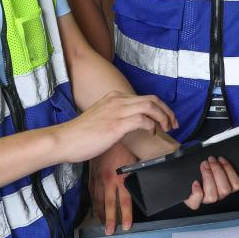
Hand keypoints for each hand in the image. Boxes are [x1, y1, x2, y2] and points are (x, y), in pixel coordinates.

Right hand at [53, 91, 176, 163]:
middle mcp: (117, 100)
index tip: (167, 119)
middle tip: (174, 124)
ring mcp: (117, 111)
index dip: (161, 108)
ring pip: (150, 106)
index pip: (145, 97)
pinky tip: (151, 133)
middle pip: (152, 99)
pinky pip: (143, 119)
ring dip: (163, 118)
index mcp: (114, 97)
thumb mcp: (102, 119)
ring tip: (167, 129)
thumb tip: (133, 126)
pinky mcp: (116, 124)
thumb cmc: (80, 134)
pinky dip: (152, 126)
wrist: (64, 140)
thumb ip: (117, 118)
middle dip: (167, 111)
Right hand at [89, 142, 136, 234]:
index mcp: (121, 178)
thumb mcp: (134, 159)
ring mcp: (99, 180)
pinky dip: (93, 203)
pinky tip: (95, 210)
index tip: (126, 227)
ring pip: (98, 201)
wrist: (104, 135)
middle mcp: (109, 181)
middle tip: (110, 232)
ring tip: (103, 226)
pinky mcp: (92, 176)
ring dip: (101, 214)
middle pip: (109, 205)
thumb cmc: (123, 145)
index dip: (125, 215)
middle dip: (110, 220)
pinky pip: (92, 193)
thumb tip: (145, 181)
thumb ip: (136, 173)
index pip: (124, 201)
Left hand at [183, 156, 238, 210]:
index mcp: (226, 186)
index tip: (221, 158)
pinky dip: (196, 192)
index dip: (229, 171)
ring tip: (203, 165)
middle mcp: (217, 194)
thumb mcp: (223, 162)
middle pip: (225, 190)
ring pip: (212, 196)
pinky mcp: (192, 201)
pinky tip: (195, 181)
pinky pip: (196, 204)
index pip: (236, 186)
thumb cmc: (206, 164)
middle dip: (218, 172)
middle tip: (210, 160)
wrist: (185, 164)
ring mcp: (205, 198)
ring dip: (208, 178)